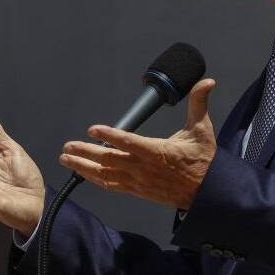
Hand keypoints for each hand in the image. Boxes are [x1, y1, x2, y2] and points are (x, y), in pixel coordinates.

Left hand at [60, 78, 216, 209]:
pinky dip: (95, 179)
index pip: (128, 142)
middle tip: (68, 145)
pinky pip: (112, 185)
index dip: (109, 135)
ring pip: (106, 174)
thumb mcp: (202, 129)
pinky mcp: (138, 191)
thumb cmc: (203, 159)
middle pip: (109, 160)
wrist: (206, 192)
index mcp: (158, 152)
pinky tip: (83, 173)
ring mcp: (139, 182)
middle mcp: (144, 168)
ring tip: (66, 158)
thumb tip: (207, 81)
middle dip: (85, 152)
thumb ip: (199, 103)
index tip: (93, 129)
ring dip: (84, 166)